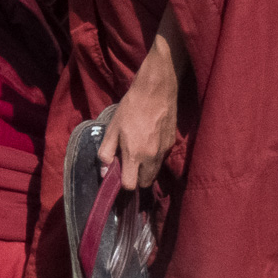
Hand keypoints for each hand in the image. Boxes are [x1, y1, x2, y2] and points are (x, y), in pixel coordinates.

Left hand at [97, 48, 179, 190]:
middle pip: (145, 182)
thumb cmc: (130, 109)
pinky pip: (162, 159)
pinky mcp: (172, 144)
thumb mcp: (112, 129)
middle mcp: (152, 158)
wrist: (155, 91)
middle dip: (136, 178)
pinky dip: (154, 157)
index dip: (123, 183)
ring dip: (146, 169)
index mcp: (135, 155)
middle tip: (128, 163)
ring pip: (155, 172)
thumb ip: (106, 153)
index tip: (119, 173)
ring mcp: (164, 151)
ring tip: (137, 151)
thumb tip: (105, 171)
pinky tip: (148, 141)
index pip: (130, 185)